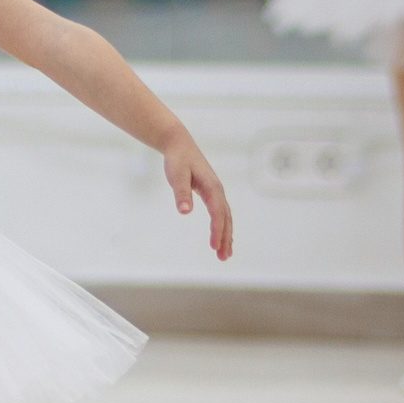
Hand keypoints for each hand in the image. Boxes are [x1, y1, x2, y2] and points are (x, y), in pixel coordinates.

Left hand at [162, 132, 233, 260]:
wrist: (179, 145)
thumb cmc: (177, 160)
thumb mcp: (176, 175)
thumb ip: (181, 193)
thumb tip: (185, 212)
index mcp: (212, 186)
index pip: (217, 212)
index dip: (217, 230)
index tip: (213, 246)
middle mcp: (218, 190)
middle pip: (225, 218)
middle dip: (225, 238)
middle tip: (223, 257)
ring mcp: (216, 192)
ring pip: (225, 217)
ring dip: (226, 235)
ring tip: (224, 255)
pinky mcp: (211, 194)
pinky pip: (221, 213)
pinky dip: (223, 227)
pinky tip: (221, 238)